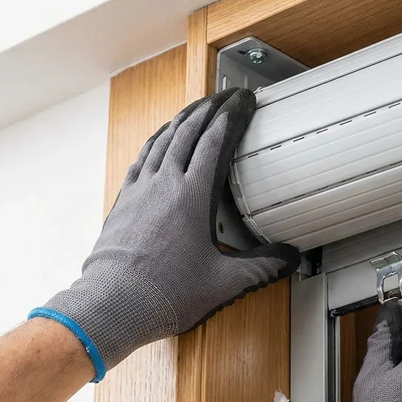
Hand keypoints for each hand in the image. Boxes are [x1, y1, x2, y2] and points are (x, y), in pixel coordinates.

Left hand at [31, 88, 299, 380]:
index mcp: (191, 197)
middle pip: (187, 131)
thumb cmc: (164, 294)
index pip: (214, 142)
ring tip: (196, 110)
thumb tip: (288, 259)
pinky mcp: (124, 202)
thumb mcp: (223, 282)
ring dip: (181, 120)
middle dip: (209, 109)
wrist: (113, 304)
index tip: (243, 101)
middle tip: (225, 97)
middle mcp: (164, 185)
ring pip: (162, 141)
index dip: (231, 116)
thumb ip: (260, 267)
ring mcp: (140, 190)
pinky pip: (142, 160)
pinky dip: (155, 143)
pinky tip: (159, 142)